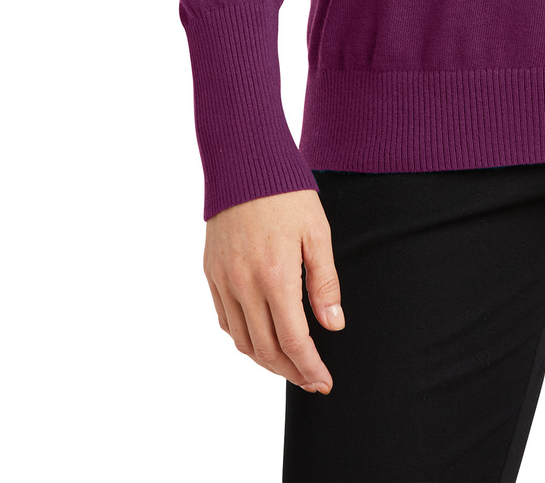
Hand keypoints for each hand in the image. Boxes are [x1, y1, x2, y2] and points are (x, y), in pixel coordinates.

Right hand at [203, 188, 343, 392]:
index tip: (323, 381)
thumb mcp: (317, 233)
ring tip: (289, 364)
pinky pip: (225, 319)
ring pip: (241, 340)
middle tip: (311, 378)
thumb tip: (333, 325)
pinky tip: (261, 336)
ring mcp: (223, 280)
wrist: (244, 162)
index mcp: (275, 276)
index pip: (293, 340)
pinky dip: (243, 337)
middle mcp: (244, 284)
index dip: (309, 367)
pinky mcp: (210, 272)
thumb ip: (324, 282)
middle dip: (290, 371)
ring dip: (265, 360)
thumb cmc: (287, 193)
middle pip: (265, 349)